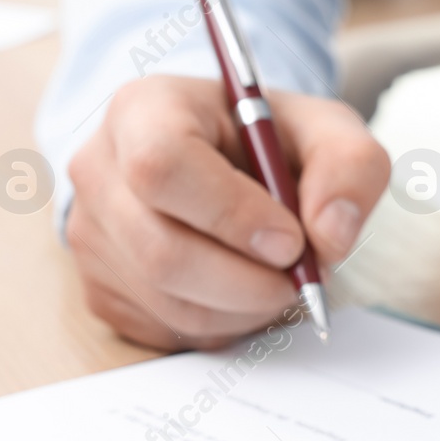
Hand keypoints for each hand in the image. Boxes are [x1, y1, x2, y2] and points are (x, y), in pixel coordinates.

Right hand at [66, 75, 389, 349]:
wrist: (213, 160)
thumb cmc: (261, 141)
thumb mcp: (321, 127)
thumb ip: (349, 165)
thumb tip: (332, 235)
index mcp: (141, 111)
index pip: (163, 167)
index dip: (231, 215)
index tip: (289, 240)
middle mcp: (99, 172)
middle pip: (161, 252)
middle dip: (248, 282)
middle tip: (299, 278)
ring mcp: (91, 237)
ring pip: (169, 302)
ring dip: (243, 309)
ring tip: (277, 280)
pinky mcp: (100, 290)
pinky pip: (166, 329)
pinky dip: (222, 324)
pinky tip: (241, 290)